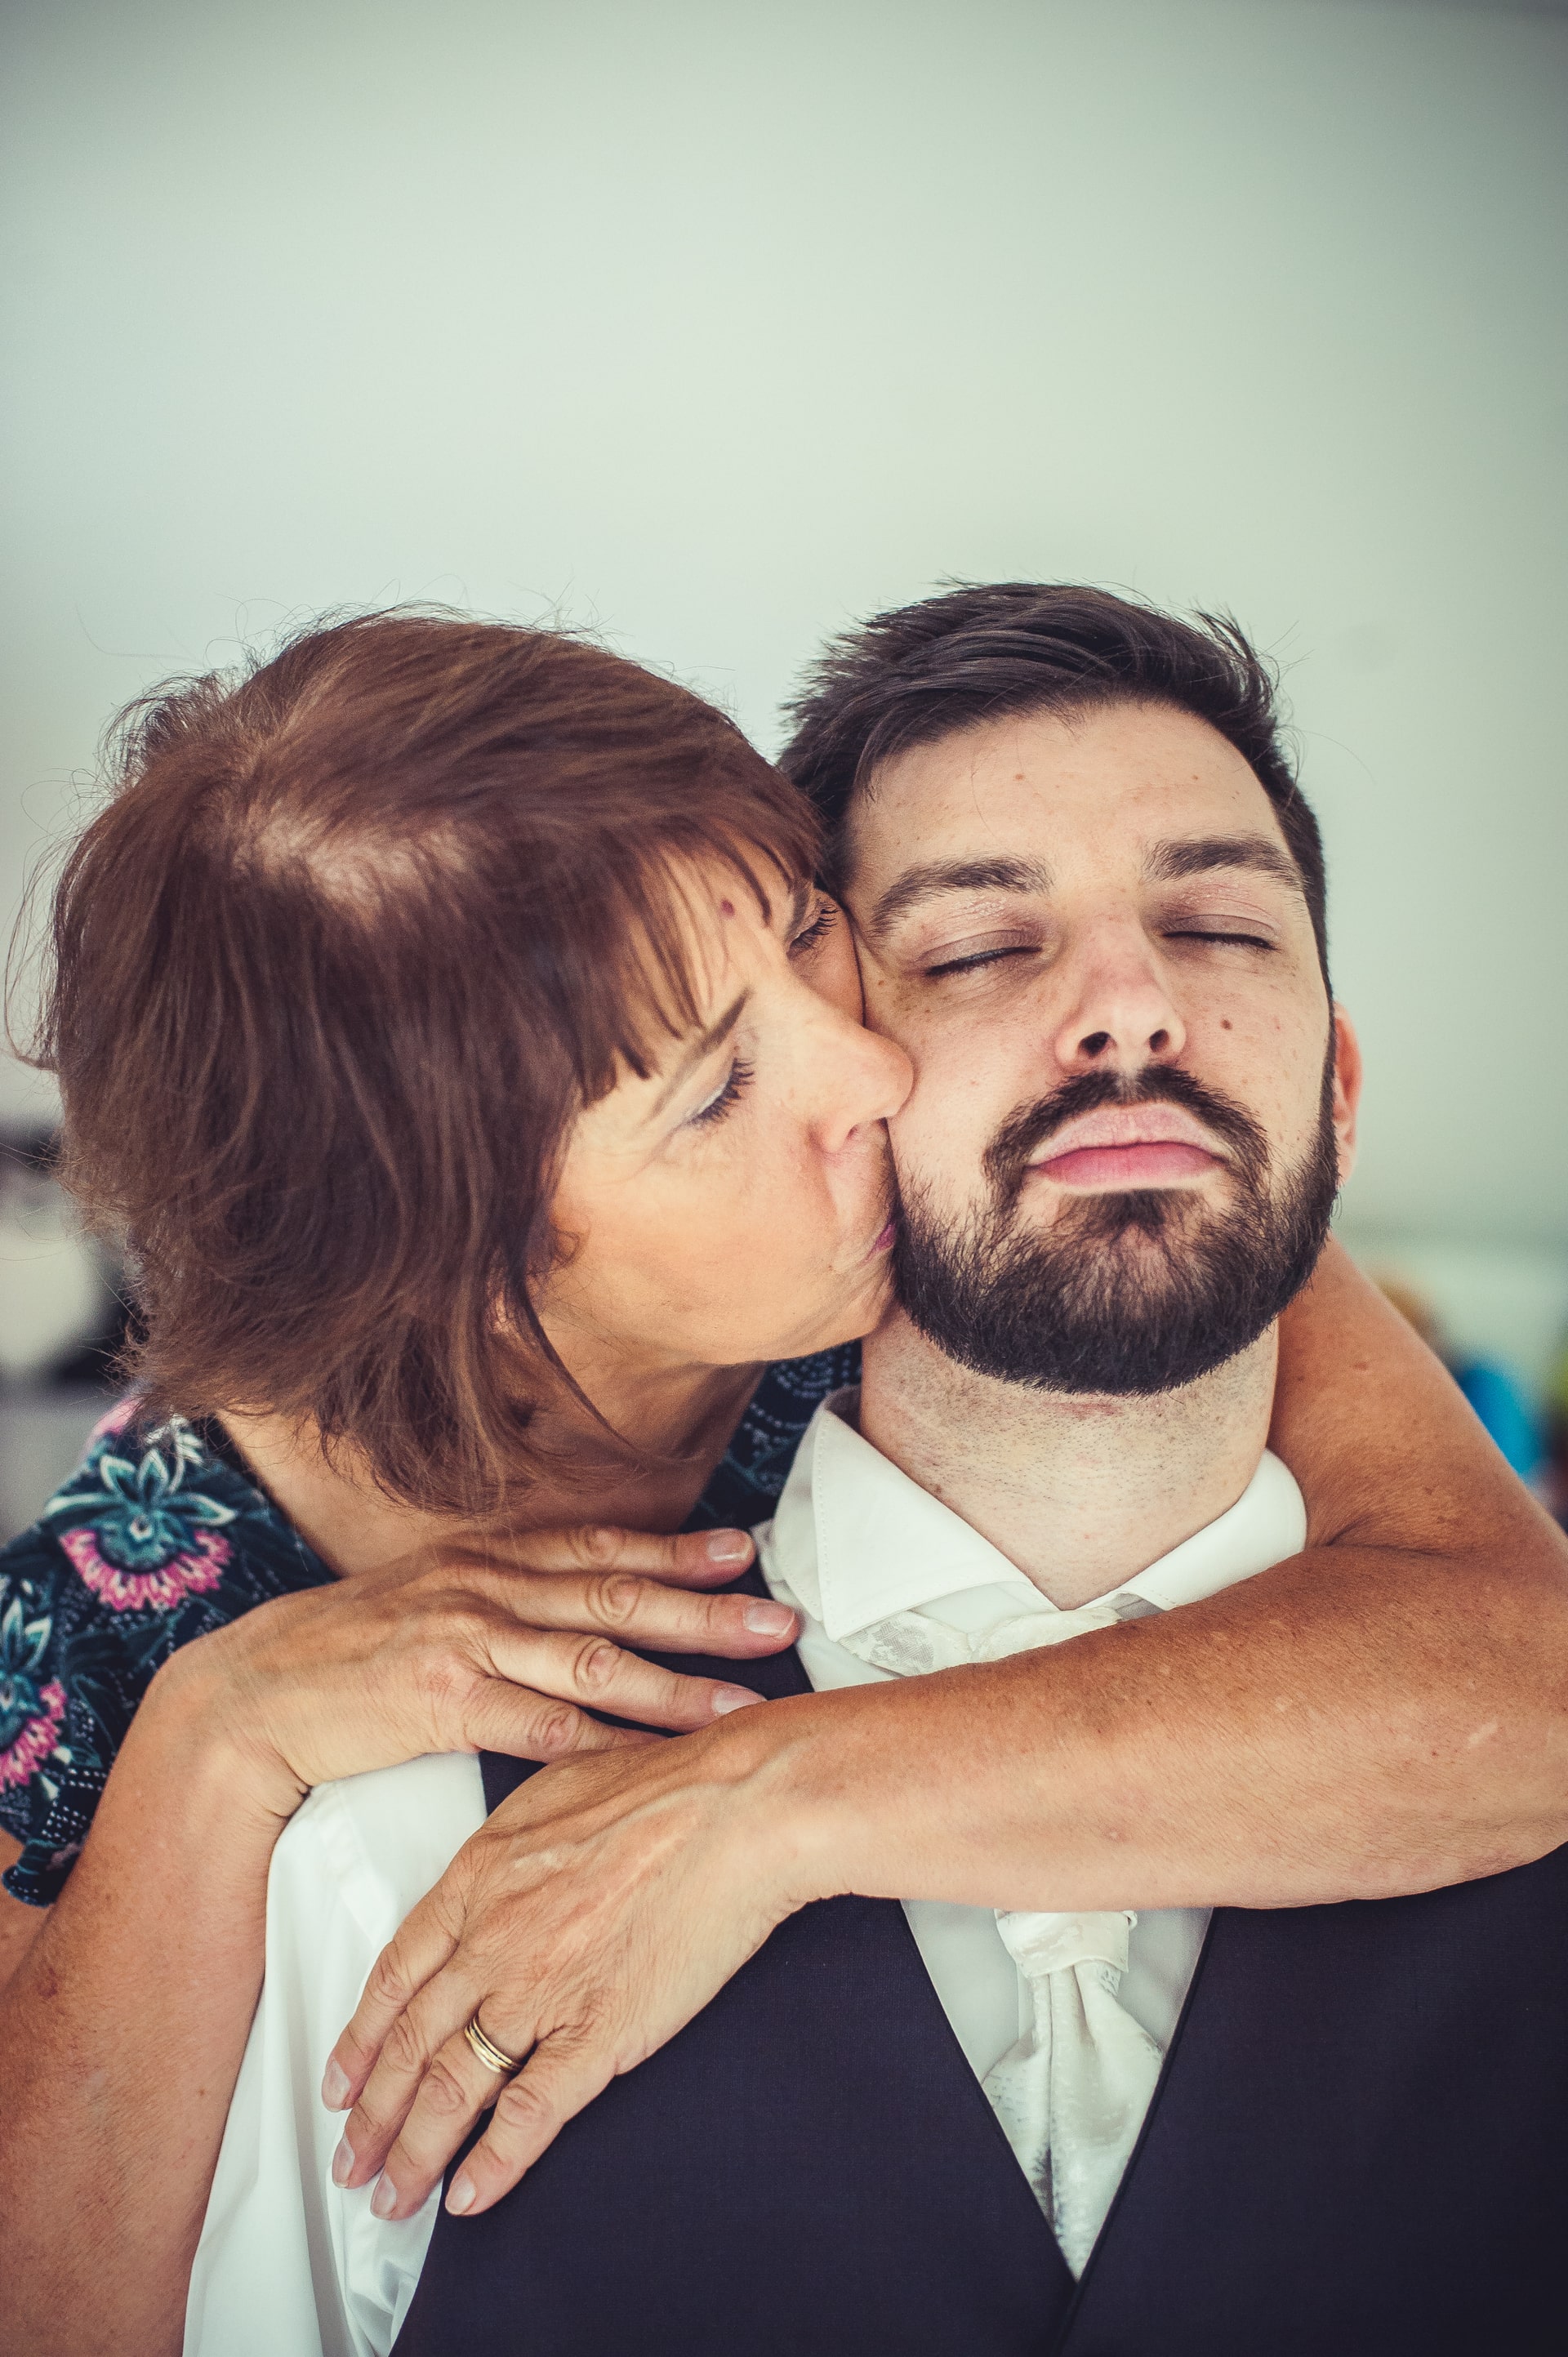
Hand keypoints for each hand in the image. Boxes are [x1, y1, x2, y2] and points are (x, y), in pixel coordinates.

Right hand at [154, 1523, 797, 1815]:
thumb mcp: (426, 1595)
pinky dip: (607, 1744)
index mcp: (485, 1559)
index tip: (743, 1550)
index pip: (598, 1548)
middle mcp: (485, 1588)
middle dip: (705, 1610)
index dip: (675, 1549)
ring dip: (677, 1685)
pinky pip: (544, 1728)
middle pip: (616, 1597)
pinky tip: (655, 1760)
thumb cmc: (344, 1650)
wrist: (254, 1691)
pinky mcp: (446, 1703)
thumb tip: (570, 1601)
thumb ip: (498, 1593)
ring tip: (743, 1704)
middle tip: (779, 1621)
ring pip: (594, 1662)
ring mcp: (466, 1642)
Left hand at [323, 1709, 823, 2218]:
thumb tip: (504, 1858)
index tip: (341, 2082)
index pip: (396, 1975)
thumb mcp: (557, 1785)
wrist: (734, 1806)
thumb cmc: (665, 1785)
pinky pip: (528, 2114)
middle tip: (350, 2162)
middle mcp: (494, 1939)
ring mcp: (542, 1989)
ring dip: (414, 2153)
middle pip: (410, 2044)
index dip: (361, 2038)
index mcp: (480, 1877)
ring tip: (393, 2198)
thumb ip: (515, 1838)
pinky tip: (470, 2196)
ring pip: (453, 2088)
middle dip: (371, 2116)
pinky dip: (493, 2164)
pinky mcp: (598, 2032)